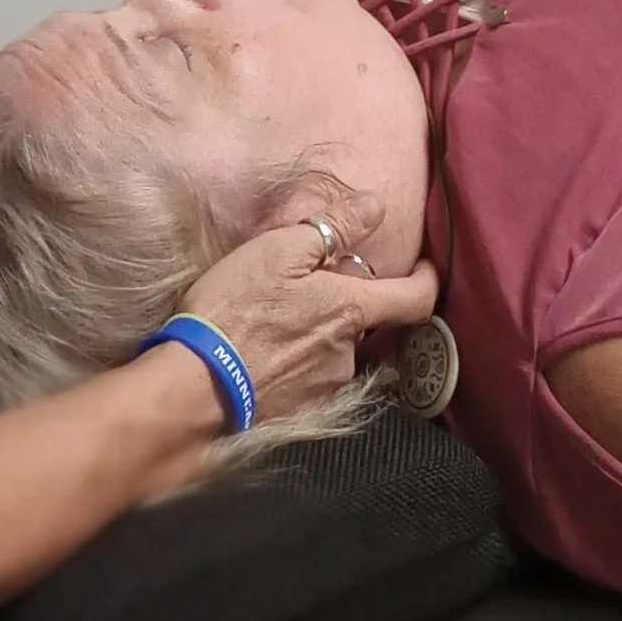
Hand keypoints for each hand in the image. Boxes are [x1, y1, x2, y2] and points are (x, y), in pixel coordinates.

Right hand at [178, 201, 440, 422]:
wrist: (195, 387)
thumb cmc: (234, 310)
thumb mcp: (278, 251)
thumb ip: (333, 228)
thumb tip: (376, 207)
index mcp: (351, 311)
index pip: (415, 299)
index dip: (427, 280)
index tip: (424, 268)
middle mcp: (349, 354)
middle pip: (367, 324)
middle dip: (348, 305)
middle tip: (311, 289)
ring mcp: (326, 387)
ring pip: (337, 352)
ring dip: (319, 335)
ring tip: (275, 324)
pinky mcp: (301, 412)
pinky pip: (311, 380)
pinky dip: (297, 363)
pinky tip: (265, 355)